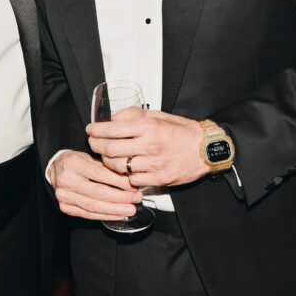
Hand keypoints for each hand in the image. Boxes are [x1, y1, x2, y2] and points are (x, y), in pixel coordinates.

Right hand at [48, 149, 142, 220]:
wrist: (55, 170)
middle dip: (120, 198)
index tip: (134, 186)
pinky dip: (105, 216)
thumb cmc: (76, 162)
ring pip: (94, 206)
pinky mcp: (65, 208)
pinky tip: (118, 215)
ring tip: (130, 210)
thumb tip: (131, 178)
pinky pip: (88, 215)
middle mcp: (66, 180)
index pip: (100, 174)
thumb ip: (107, 167)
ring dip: (115, 210)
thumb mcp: (89, 157)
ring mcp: (64, 196)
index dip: (119, 182)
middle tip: (136, 199)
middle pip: (98, 193)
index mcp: (72, 163)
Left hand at [86, 110, 205, 188]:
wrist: (205, 148)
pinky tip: (125, 170)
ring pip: (118, 167)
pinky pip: (133, 180)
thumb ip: (133, 115)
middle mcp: (150, 145)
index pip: (112, 129)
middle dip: (96, 147)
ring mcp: (154, 164)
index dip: (96, 131)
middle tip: (93, 144)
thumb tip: (112, 119)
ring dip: (108, 163)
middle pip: (110, 150)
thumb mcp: (157, 115)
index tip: (90, 130)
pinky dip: (126, 176)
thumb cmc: (181, 131)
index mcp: (148, 126)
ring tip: (107, 158)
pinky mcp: (159, 179)